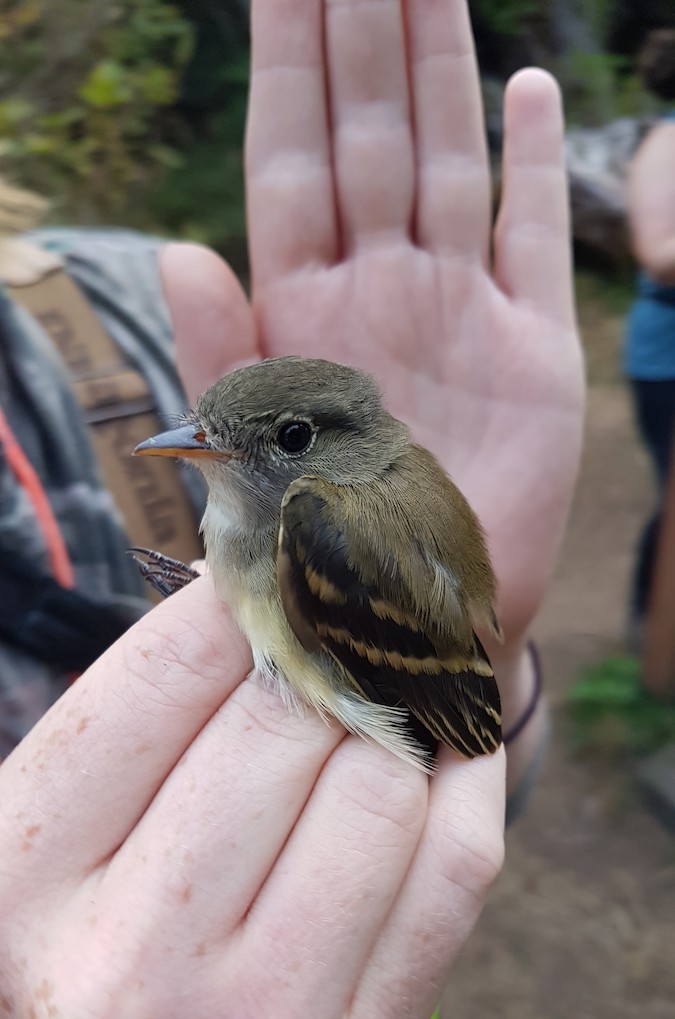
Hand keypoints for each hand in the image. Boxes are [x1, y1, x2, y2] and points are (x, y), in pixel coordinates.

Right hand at [0, 578, 503, 1018]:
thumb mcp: (27, 860)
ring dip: (391, 715)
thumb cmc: (40, 995)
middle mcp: (138, 963)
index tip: (266, 575)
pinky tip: (440, 752)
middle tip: (329, 629)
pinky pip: (456, 871)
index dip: (235, 600)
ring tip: (374, 694)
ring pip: (385, 782)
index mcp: (24, 879)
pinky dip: (462, 783)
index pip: (166, 674)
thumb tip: (255, 606)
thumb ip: (123, 734)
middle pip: (288, 720)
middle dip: (319, 652)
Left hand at [160, 0, 583, 646]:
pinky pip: (534, 234)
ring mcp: (458, 305)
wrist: (414, 615)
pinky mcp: (531, 344)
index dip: (286, 61)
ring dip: (441, 64)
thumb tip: (177, 252)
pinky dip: (536, 165)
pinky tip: (529, 90)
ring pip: (448, 158)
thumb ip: (222, 359)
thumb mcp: (252, 464)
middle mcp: (380, 285)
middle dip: (362, 28)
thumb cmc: (323, 550)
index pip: (291, 156)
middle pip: (370, 131)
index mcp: (305, 306)